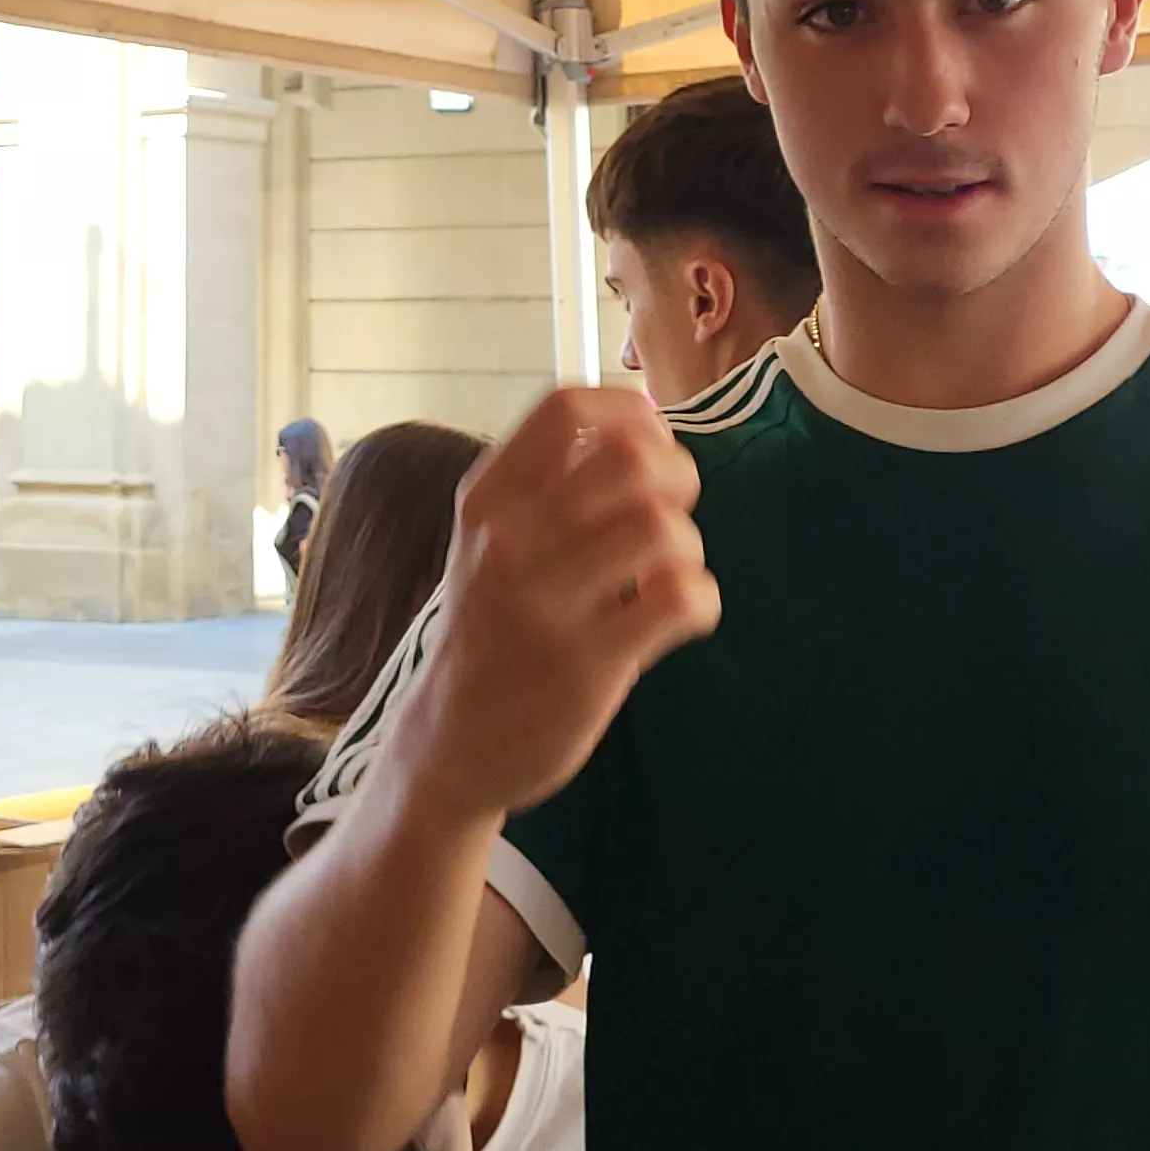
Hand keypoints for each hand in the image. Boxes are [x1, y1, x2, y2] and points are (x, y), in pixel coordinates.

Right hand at [390, 387, 713, 823]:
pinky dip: (700, 600)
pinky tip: (675, 617)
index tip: (649, 445)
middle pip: (630, 460)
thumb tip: (644, 423)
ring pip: (662, 528)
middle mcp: (508, 541)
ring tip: (667, 577)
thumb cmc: (490, 629)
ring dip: (688, 549)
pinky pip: (682, 599)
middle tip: (669, 517)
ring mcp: (545, 604)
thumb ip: (549, 484)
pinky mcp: (586, 664)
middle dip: (677, 479)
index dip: (630, 412)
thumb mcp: (490, 541)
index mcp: (488, 499)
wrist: (449, 743)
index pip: (564, 407)